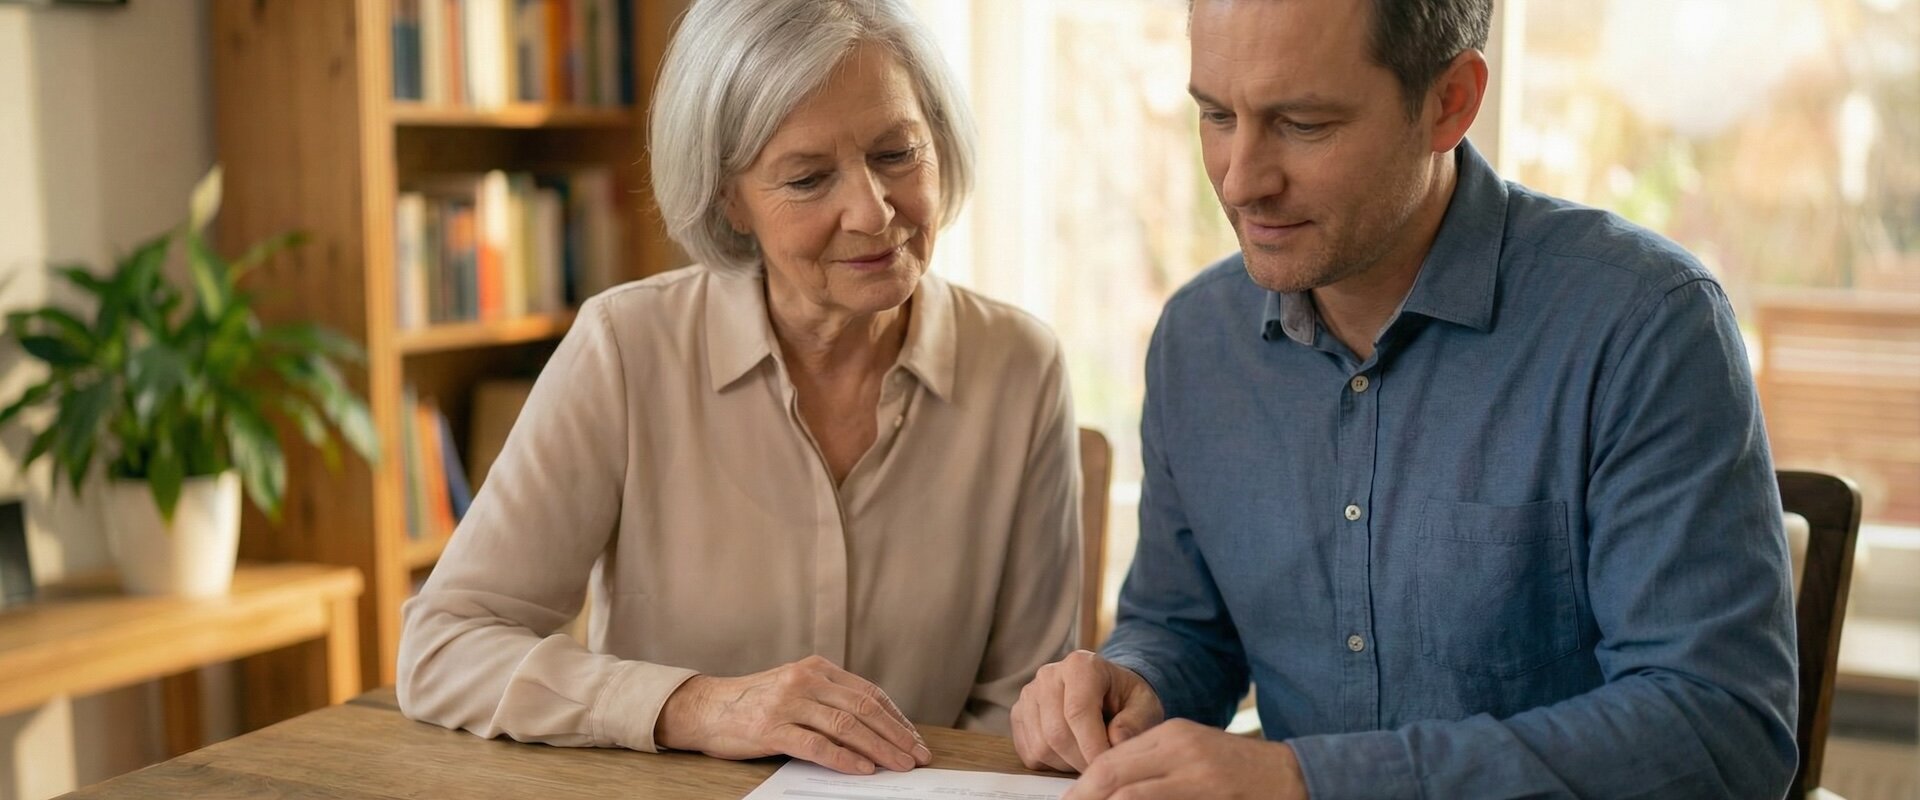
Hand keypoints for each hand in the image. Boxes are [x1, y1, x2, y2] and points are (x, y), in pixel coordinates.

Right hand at [654, 655, 931, 774]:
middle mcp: (806, 680)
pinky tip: (862, 768)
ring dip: (878, 748)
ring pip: (845, 726)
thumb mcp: (796, 688)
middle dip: (896, 734)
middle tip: (918, 755)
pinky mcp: (772, 728)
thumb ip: (829, 700)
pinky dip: (843, 758)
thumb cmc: (755, 702)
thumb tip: (874, 729)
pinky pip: (816, 744)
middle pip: (863, 709)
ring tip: (899, 765)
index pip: (868, 693)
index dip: (896, 718)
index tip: (914, 739)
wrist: (706, 708)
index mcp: (817, 668)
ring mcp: (788, 703)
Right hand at [1010, 650, 1165, 772]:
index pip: (1078, 712)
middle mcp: (1049, 675)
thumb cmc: (1127, 699)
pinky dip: (1051, 763)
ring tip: (1088, 756)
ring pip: (1041, 746)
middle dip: (1081, 759)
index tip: (1107, 766)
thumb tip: (1116, 741)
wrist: (1109, 691)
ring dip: (1067, 763)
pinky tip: (1071, 753)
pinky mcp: (1019, 714)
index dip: (1092, 746)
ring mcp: (1030, 694)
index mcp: (1081, 665)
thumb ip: (1135, 722)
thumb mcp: (1145, 706)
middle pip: (1056, 733)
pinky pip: (1029, 752)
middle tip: (1101, 767)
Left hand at [1063, 719, 1307, 799]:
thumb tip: (1114, 791)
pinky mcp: (1205, 787)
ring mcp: (1191, 767)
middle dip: (1081, 796)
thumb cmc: (1242, 776)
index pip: (1111, 757)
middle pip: (1110, 770)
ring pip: (1125, 789)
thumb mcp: (1195, 761)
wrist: (1294, 777)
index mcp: (1170, 733)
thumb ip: (1156, 768)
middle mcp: (1176, 744)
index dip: (1083, 785)